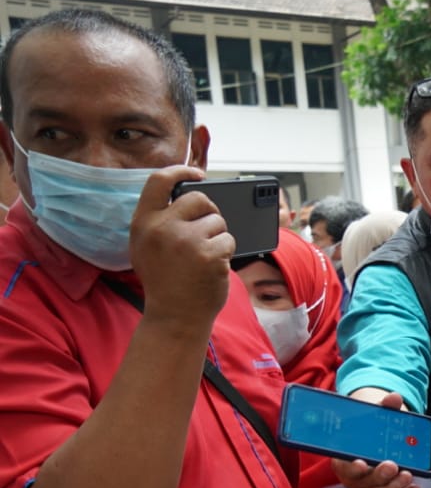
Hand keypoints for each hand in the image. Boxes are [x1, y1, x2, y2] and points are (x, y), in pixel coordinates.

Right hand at [129, 166, 232, 333]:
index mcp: (143, 222)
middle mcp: (162, 227)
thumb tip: (187, 195)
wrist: (175, 317)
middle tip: (209, 229)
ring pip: (218, 221)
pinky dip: (226, 253)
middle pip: (199, 199)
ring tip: (204, 258)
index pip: (159, 180)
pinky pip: (229, 240)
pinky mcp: (210, 253)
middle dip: (210, 211)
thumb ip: (159, 220)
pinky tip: (213, 268)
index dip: (181, 170)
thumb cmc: (165, 281)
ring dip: (219, 237)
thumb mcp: (146, 246)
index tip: (197, 173)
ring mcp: (187, 240)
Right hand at [330, 389, 420, 487]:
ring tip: (408, 474)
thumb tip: (394, 397)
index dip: (352, 467)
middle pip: (364, 482)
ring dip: (394, 486)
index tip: (361, 462)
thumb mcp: (373, 418)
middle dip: (379, 475)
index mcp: (343, 459)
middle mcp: (353, 478)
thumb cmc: (368, 432)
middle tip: (392, 465)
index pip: (343, 466)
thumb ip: (384, 408)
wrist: (372, 443)